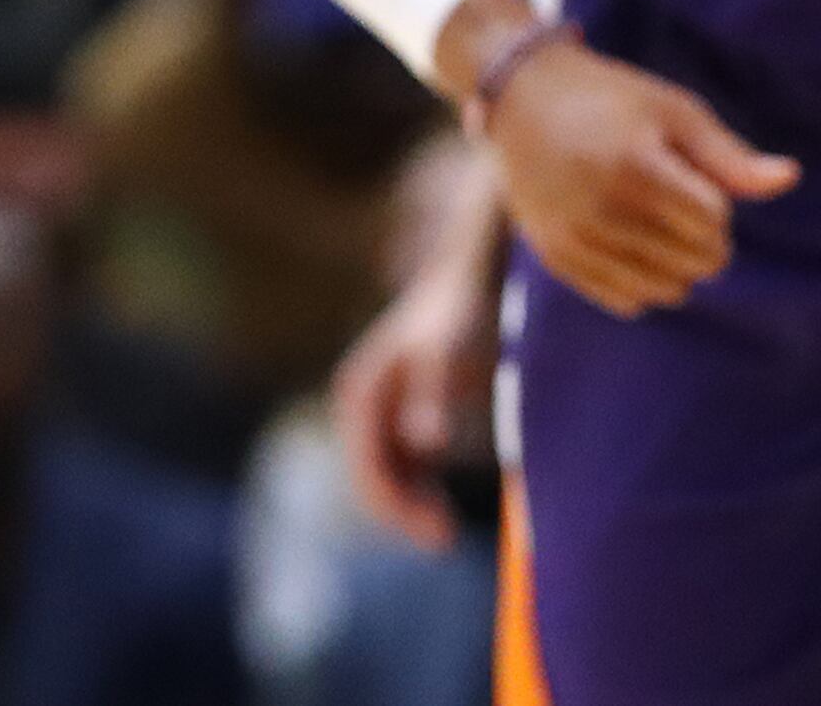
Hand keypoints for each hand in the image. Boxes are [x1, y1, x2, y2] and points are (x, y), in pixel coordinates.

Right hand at [331, 237, 499, 545]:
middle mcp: (357, 406)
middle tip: (445, 541)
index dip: (399, 512)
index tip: (441, 538)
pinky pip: (394, 469)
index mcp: (360, 395)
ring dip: (405, 507)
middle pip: (368, 480)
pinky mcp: (392, 417)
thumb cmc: (458, 315)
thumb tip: (427, 443)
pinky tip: (440, 503)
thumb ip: (436, 393)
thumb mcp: (450, 352)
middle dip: (400, 516)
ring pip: (379, 479)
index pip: (368, 472)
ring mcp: (373, 412)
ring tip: (444, 527)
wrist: (463, 280)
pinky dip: (412, 492)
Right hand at [480, 38, 798, 320]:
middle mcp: (601, 208)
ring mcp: (574, 237)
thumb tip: (792, 178)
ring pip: (666, 292)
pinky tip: (629, 242)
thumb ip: (731, 157)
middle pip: (696, 263)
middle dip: (705, 241)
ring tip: (656, 224)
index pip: (714, 222)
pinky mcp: (556, 257)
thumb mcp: (674, 112)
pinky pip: (626, 301)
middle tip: (679, 204)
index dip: (718, 206)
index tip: (695, 180)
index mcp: (635, 165)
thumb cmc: (612, 99)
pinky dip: (642, 282)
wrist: (521, 97)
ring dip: (678, 267)